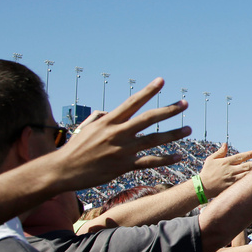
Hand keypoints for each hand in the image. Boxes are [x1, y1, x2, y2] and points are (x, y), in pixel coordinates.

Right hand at [54, 78, 190, 190]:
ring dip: (173, 134)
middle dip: (168, 110)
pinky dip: (165, 159)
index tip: (161, 81)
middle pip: (148, 119)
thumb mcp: (87, 127)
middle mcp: (117, 133)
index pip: (132, 102)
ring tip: (188, 129)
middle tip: (185, 103)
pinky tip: (179, 156)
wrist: (62, 170)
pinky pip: (149, 162)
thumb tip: (112, 111)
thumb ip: (101, 116)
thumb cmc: (75, 148)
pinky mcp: (123, 166)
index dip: (148, 91)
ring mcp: (122, 150)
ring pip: (153, 139)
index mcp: (109, 121)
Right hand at [200, 143, 251, 197]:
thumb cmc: (206, 172)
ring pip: (246, 175)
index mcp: (226, 162)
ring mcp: (231, 179)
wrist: (202, 186)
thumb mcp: (211, 159)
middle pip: (246, 166)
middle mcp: (230, 170)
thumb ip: (220, 152)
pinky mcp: (231, 186)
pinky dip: (250, 181)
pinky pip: (243, 183)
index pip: (240, 157)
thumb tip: (225, 144)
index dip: (249, 154)